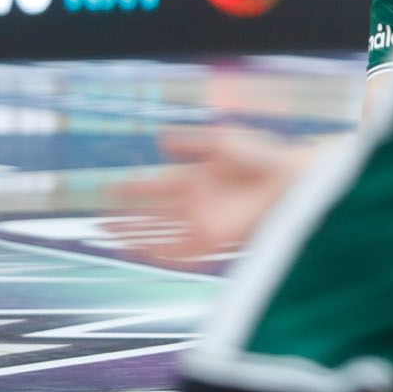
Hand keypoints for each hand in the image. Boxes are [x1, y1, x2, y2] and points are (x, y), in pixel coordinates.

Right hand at [107, 127, 319, 262]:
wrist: (293, 180)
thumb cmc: (265, 156)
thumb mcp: (223, 140)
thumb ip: (191, 141)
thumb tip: (160, 139)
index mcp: (201, 176)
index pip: (159, 184)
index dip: (134, 187)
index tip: (108, 188)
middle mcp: (200, 202)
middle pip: (155, 213)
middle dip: (128, 217)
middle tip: (98, 221)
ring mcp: (206, 222)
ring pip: (161, 234)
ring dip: (135, 236)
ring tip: (107, 236)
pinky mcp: (216, 240)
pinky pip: (179, 252)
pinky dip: (157, 252)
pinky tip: (136, 251)